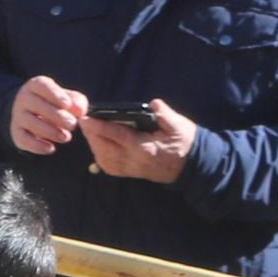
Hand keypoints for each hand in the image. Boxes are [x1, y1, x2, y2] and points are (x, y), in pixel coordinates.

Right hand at [10, 77, 87, 154]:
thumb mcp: (69, 99)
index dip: (54, 94)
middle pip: (36, 104)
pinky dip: (36, 145)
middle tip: (72, 125)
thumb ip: (77, 102)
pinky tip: (51, 148)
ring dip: (49, 131)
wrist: (35, 116)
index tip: (67, 104)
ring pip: (30, 122)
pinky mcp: (16, 132)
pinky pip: (23, 139)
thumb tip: (80, 111)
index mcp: (36, 85)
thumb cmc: (56, 104)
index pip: (42, 85)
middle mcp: (23, 98)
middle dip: (56, 115)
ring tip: (66, 137)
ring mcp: (18, 115)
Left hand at [81, 97, 197, 181]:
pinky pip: (110, 167)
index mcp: (145, 148)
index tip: (86, 118)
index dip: (99, 127)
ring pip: (104, 159)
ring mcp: (132, 169)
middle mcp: (135, 161)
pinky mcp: (132, 173)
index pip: (117, 136)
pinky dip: (100, 156)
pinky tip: (98, 145)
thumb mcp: (180, 126)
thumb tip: (154, 104)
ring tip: (90, 130)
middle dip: (92, 135)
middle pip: (105, 148)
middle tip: (83, 120)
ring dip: (94, 145)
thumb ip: (166, 115)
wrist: (194, 167)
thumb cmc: (185, 143)